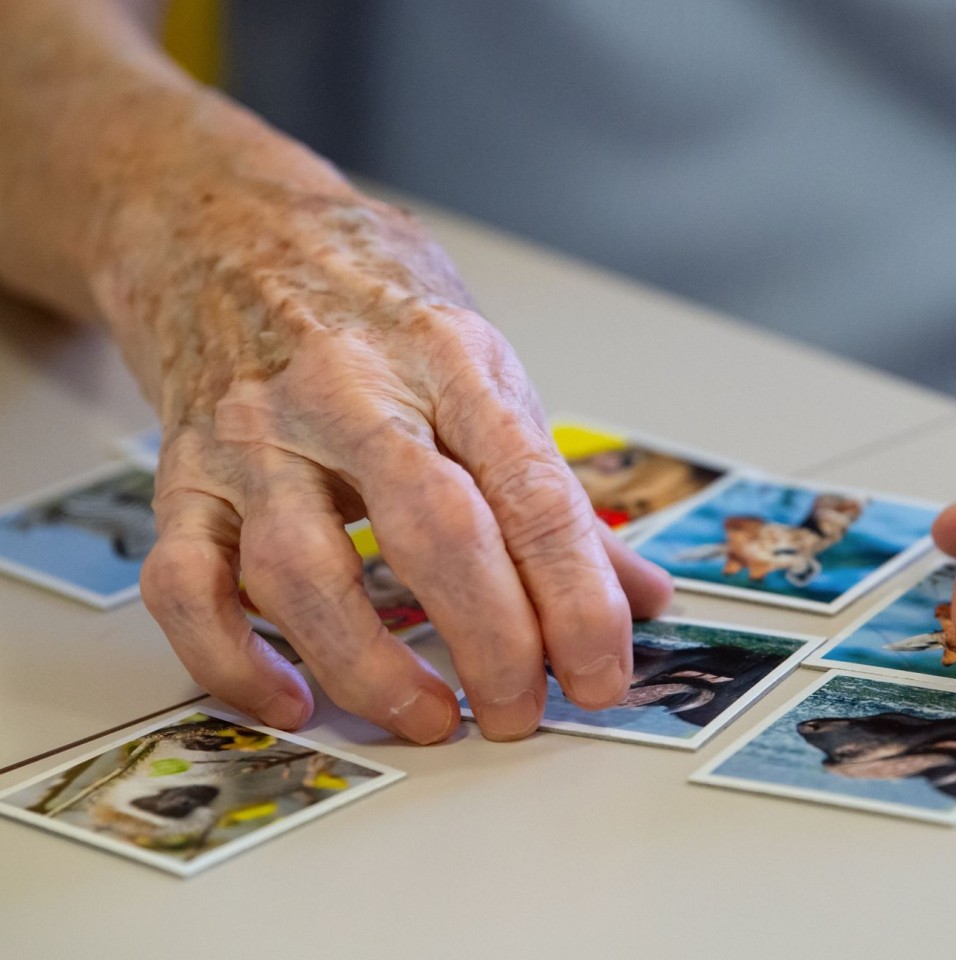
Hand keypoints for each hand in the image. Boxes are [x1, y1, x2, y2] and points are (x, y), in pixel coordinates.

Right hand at [99, 173, 671, 743]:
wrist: (224, 229)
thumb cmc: (370, 303)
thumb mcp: (482, 367)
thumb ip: (553, 488)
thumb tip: (640, 595)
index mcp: (450, 362)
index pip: (532, 493)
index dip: (577, 598)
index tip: (602, 675)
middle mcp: (350, 395)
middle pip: (434, 532)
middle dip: (492, 641)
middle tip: (522, 713)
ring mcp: (256, 436)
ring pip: (302, 572)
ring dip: (371, 667)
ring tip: (431, 718)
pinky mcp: (182, 476)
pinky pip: (186, 585)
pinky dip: (232, 661)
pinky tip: (293, 700)